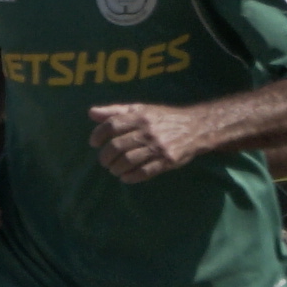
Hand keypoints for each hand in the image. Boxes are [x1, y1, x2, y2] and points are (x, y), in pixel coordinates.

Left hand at [83, 100, 197, 182]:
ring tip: (114, 169)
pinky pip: (144, 172)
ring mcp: (158, 147)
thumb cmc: (163, 118)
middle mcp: (148, 131)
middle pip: (117, 146)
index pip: (112, 125)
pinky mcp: (167, 161)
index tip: (94, 143)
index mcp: (140, 116)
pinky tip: (125, 177)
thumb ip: (115, 111)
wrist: (195, 127)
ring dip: (116, 168)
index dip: (98, 135)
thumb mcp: (141, 109)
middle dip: (106, 157)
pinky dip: (131, 177)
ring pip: (128, 161)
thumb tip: (91, 113)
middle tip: (104, 161)